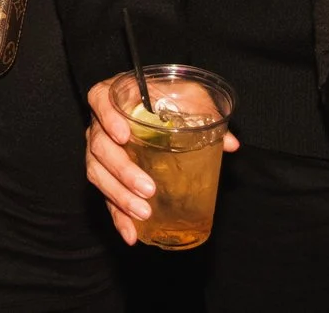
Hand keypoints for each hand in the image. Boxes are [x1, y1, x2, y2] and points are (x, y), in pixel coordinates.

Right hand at [83, 79, 239, 243]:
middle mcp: (100, 124)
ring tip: (143, 213)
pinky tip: (132, 234)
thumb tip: (231, 143)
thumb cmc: (166, 96)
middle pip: (99, 146)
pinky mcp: (106, 175)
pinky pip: (105, 196)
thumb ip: (205, 112)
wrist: (153, 104)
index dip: (107, 117)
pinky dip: (118, 217)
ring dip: (119, 196)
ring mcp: (100, 151)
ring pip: (98, 174)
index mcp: (115, 96)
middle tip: (148, 188)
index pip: (100, 100)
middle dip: (122, 170)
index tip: (123, 135)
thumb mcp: (187, 94)